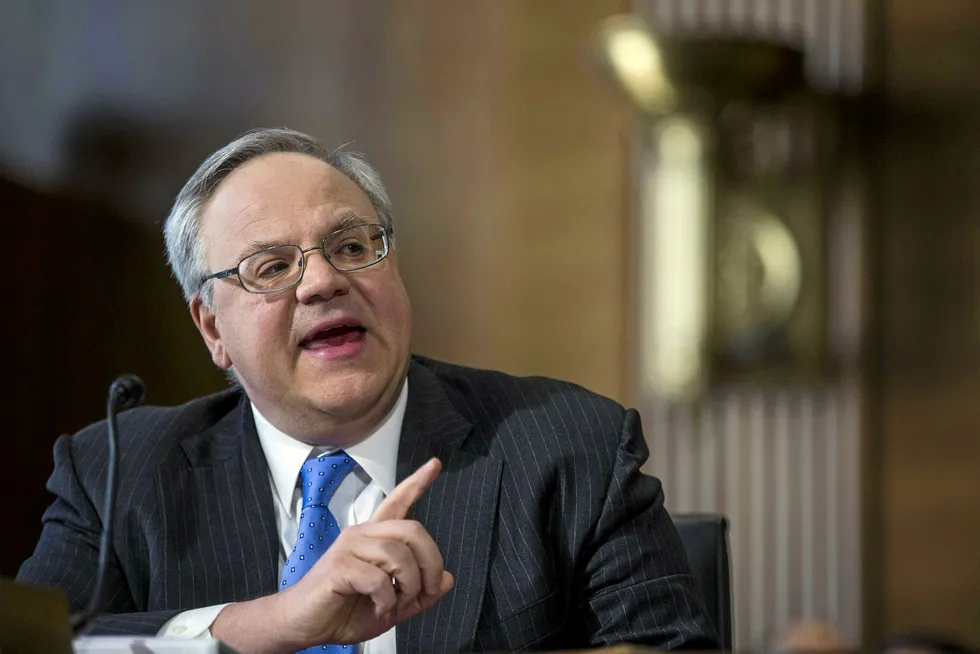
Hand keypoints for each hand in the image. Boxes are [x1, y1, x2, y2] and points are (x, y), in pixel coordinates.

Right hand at [273, 457, 452, 648]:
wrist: (304, 626)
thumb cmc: (343, 611)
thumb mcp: (392, 605)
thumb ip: (420, 594)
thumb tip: (447, 579)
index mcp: (374, 539)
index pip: (398, 502)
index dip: (417, 482)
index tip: (434, 464)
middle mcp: (362, 535)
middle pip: (413, 530)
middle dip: (430, 563)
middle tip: (427, 590)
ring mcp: (349, 547)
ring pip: (399, 555)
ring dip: (408, 586)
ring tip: (395, 603)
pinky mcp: (339, 566)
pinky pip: (379, 579)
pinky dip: (386, 600)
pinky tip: (377, 607)